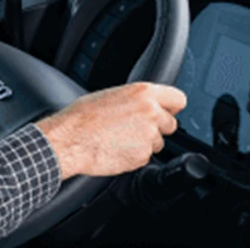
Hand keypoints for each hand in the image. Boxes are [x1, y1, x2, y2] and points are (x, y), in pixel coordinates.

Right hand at [36, 82, 186, 179]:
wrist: (70, 139)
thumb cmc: (82, 116)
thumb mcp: (111, 95)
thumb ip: (136, 100)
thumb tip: (145, 104)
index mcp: (143, 93)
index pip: (179, 100)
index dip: (171, 108)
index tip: (166, 112)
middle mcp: (151, 113)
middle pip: (171, 124)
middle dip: (157, 128)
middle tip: (136, 128)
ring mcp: (148, 136)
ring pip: (157, 143)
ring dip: (144, 143)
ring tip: (120, 139)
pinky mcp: (142, 156)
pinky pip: (145, 157)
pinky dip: (134, 155)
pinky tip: (116, 149)